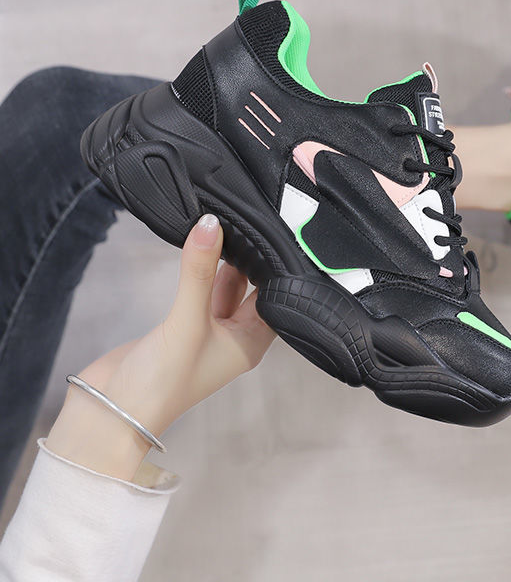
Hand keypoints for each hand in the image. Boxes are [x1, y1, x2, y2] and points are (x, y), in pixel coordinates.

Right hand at [45, 214, 275, 480]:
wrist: (112, 411)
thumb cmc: (162, 381)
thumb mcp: (187, 320)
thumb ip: (199, 271)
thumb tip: (211, 223)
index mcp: (251, 343)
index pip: (276, 298)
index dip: (277, 269)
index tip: (276, 233)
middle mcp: (235, 337)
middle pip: (252, 289)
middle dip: (251, 260)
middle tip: (250, 220)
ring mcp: (209, 332)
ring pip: (225, 288)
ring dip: (225, 262)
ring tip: (230, 224)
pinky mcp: (184, 326)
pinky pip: (201, 291)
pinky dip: (202, 272)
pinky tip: (203, 246)